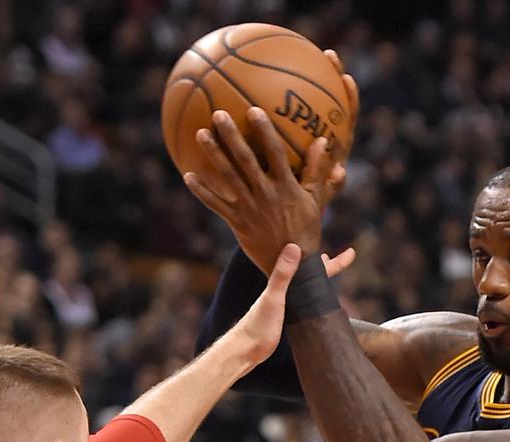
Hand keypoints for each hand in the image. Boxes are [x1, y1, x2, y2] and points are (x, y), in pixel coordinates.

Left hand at [185, 50, 359, 274]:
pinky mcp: (237, 221)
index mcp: (286, 186)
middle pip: (245, 160)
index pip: (274, 152)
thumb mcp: (316, 198)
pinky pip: (216, 204)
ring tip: (200, 133)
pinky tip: (188, 176)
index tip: (254, 110)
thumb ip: (316, 169)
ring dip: (213, 154)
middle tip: (218, 114)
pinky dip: (201, 191)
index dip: (264, 131)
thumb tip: (322, 140)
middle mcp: (265, 193)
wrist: (292, 264)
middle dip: (231, 135)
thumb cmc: (306, 228)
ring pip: (227, 176)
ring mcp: (249, 207)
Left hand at [231, 244, 356, 364]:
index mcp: (284, 281)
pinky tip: (313, 296)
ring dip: (319, 276)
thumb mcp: (273, 297)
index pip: (313, 267)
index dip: (333, 261)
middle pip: (311, 273)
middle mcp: (284, 288)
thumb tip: (294, 246)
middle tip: (345, 257)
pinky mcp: (284, 314)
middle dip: (329, 265)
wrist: (244, 349)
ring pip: (307, 284)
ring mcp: (284, 301)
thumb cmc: (256, 325)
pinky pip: (303, 298)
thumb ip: (282, 274)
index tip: (351, 253)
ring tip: (329, 267)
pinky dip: (312, 293)